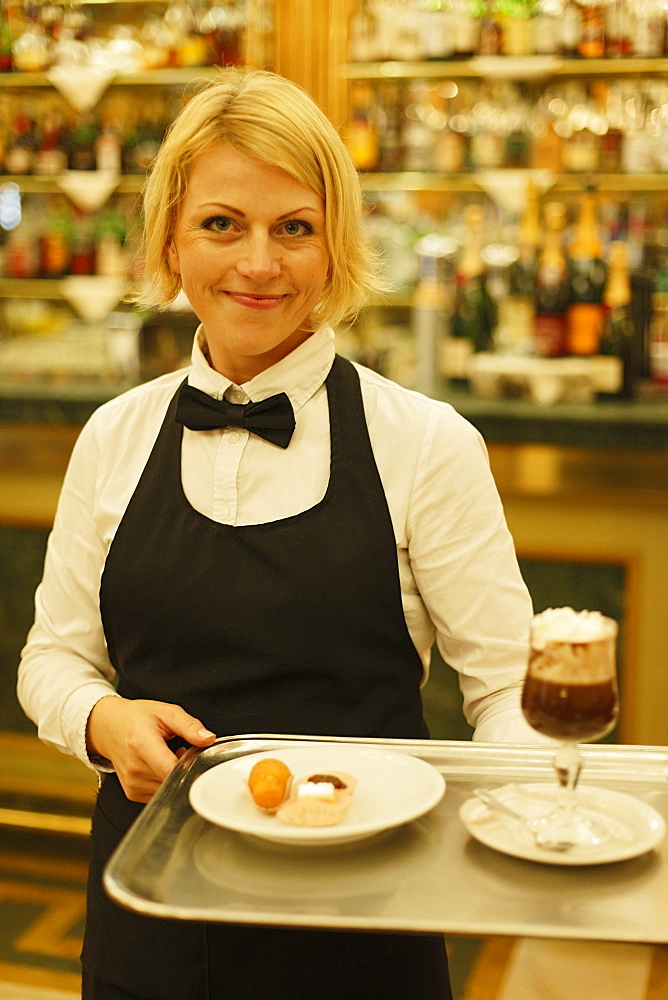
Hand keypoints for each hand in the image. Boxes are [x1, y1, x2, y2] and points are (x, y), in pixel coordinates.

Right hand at [86, 696, 215, 802]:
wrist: (109, 727)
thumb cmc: (136, 718)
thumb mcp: (165, 712)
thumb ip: (188, 725)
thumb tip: (208, 739)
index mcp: (142, 744)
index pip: (170, 769)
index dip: (189, 768)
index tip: (198, 761)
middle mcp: (134, 768)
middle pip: (172, 780)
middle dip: (185, 769)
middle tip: (183, 751)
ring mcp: (132, 783)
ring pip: (168, 790)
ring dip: (176, 776)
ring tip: (171, 756)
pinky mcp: (132, 793)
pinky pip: (159, 794)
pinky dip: (166, 782)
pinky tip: (162, 767)